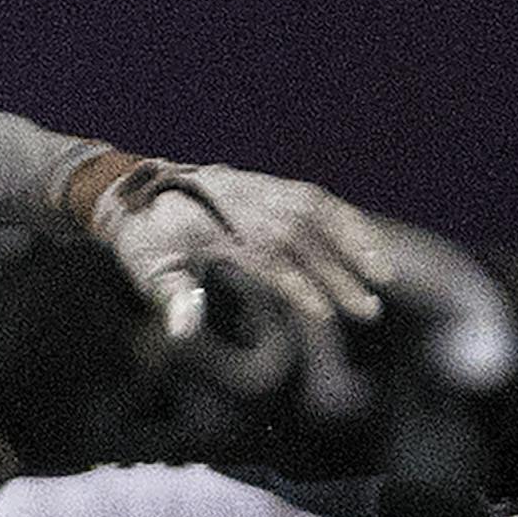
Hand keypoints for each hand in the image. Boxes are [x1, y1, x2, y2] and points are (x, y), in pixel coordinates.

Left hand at [86, 159, 398, 344]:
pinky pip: (313, 197)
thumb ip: (171, 297)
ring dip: (353, 238)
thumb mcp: (146, 269)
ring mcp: (258, 189)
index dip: (296, 285)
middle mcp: (243, 202)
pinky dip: (345, 217)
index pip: (266, 257)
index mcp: (214, 224)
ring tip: (384, 274)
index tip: (323, 315)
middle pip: (300, 235)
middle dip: (337, 273)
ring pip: (315, 208)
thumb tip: (183, 331)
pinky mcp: (268, 185)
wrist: (132, 190)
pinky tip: (368, 243)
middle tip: (369, 311)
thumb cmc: (143, 239)